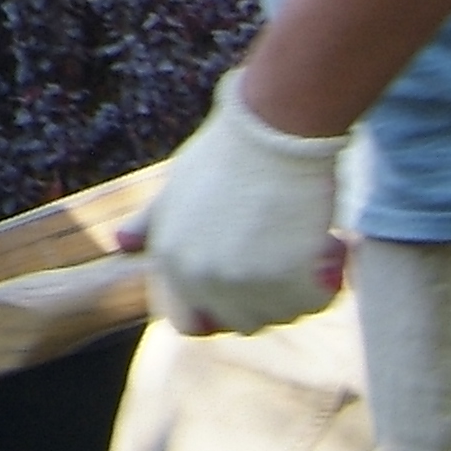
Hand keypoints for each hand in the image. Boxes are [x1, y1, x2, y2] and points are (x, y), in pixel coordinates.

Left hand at [122, 73, 349, 335]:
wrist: (273, 127)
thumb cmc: (228, 152)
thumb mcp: (176, 188)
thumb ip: (150, 224)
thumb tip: (120, 245)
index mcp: (170, 261)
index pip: (189, 322)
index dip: (219, 309)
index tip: (246, 285)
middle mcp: (200, 279)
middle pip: (239, 322)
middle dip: (263, 300)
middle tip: (284, 259)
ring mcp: (243, 282)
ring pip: (279, 315)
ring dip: (296, 292)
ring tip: (305, 246)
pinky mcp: (287, 278)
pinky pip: (314, 303)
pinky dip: (326, 284)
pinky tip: (330, 246)